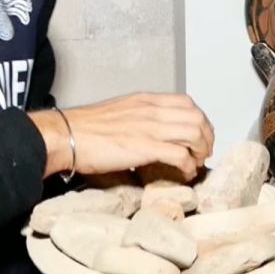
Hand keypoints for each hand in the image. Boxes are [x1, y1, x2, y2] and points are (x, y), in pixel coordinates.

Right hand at [30, 93, 213, 180]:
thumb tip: (152, 132)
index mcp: (146, 100)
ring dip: (201, 152)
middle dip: (207, 137)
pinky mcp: (145, 147)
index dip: (200, 120)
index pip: (188, 103)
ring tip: (196, 164)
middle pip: (197, 118)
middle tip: (203, 152)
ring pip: (194, 134)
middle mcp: (152, 110)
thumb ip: (140, 118)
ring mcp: (150, 128)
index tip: (200, 135)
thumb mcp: (120, 112)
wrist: (67, 135)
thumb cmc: (86, 128)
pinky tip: (186, 173)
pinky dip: (189, 166)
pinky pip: (180, 155)